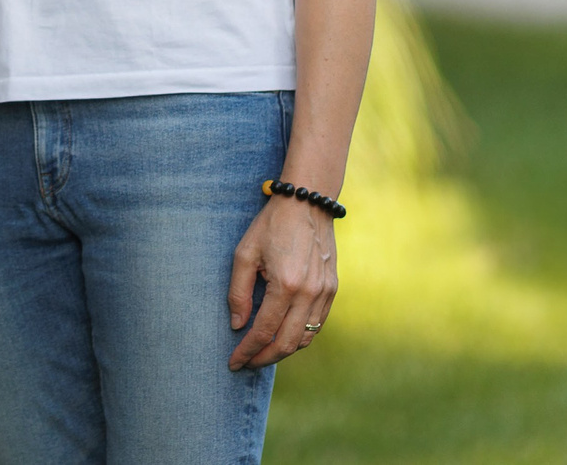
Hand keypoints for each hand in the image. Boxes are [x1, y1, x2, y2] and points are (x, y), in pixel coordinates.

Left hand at [226, 192, 337, 369]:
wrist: (308, 203)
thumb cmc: (271, 225)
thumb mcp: (245, 254)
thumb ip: (239, 293)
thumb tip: (238, 326)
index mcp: (285, 285)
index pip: (263, 331)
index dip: (247, 351)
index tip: (233, 362)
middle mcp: (309, 294)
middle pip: (287, 343)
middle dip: (264, 358)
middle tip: (247, 363)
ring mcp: (325, 293)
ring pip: (305, 338)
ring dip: (283, 350)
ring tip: (262, 352)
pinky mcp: (333, 289)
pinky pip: (317, 324)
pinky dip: (300, 336)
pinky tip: (283, 335)